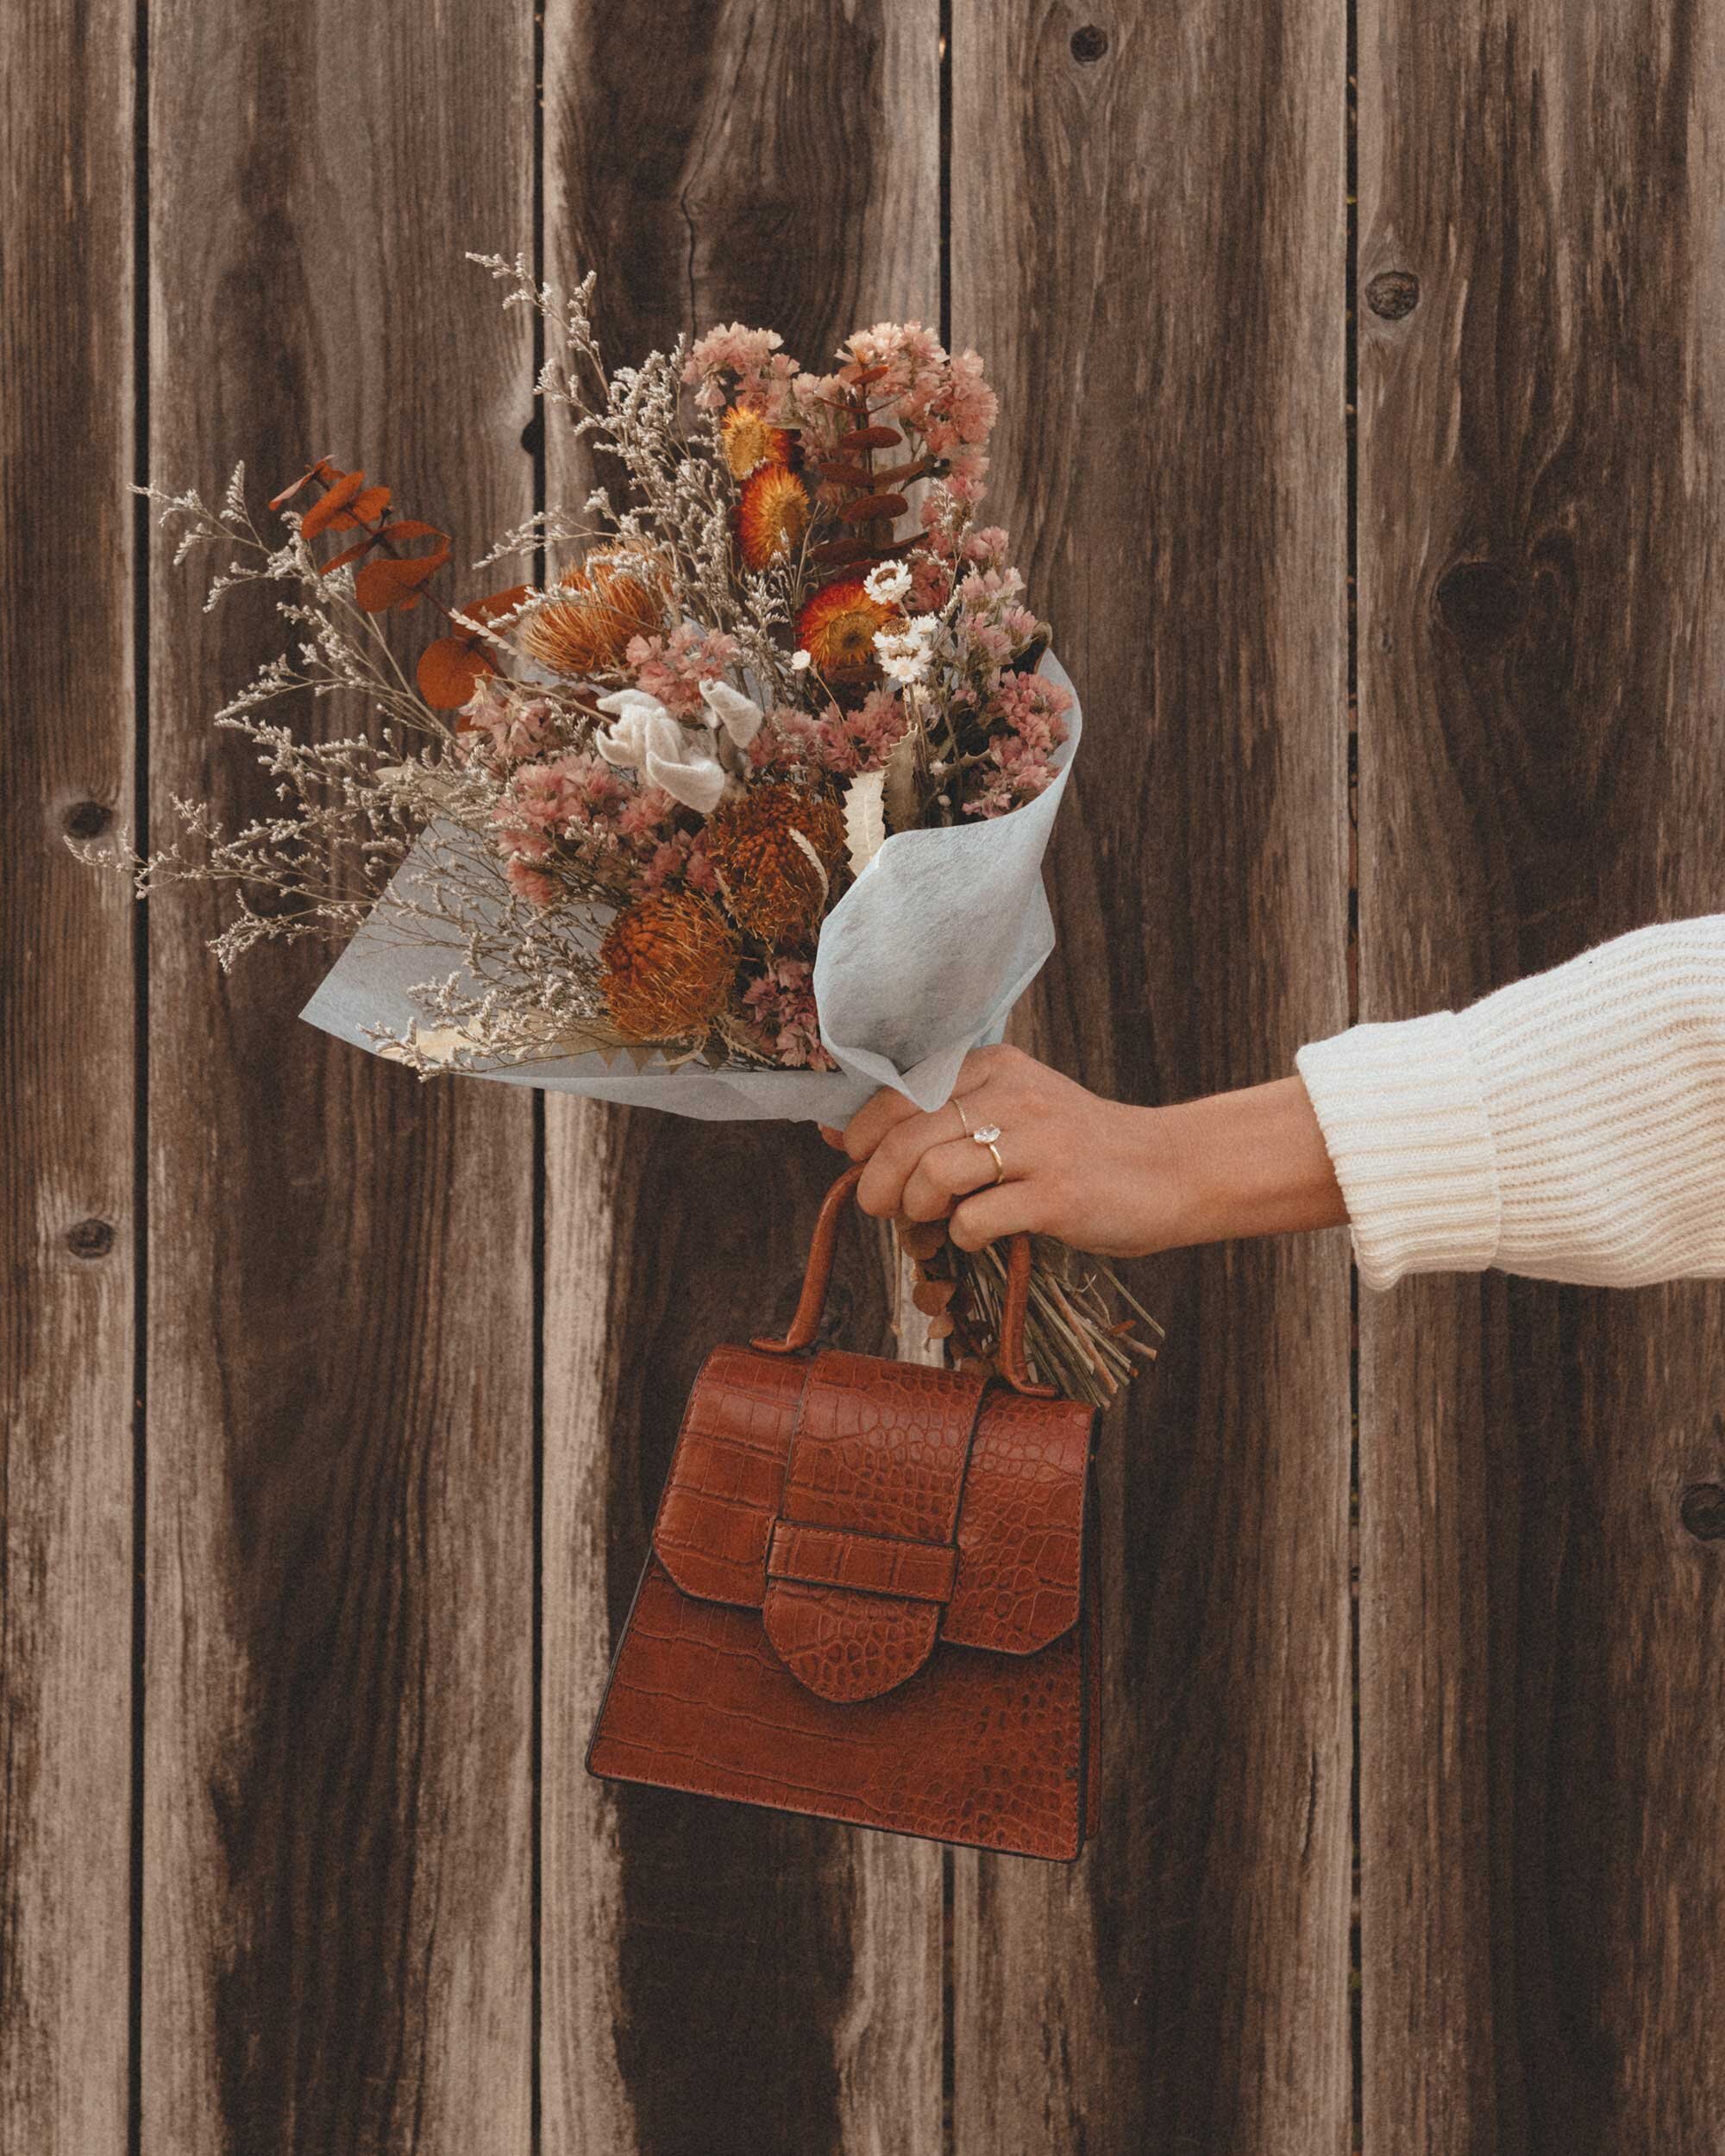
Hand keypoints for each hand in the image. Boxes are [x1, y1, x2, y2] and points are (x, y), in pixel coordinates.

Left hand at [822, 1042, 1347, 1258]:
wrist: (1169, 1171)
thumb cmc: (1078, 1149)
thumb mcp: (1014, 1110)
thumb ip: (939, 1117)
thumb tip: (844, 1137)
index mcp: (995, 1067)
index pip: (898, 1092)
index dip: (862, 1135)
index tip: (859, 1162)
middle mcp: (1013, 1095)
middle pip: (906, 1136)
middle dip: (876, 1182)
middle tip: (881, 1208)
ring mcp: (1038, 1144)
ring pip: (933, 1174)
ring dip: (914, 1209)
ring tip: (928, 1222)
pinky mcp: (1057, 1195)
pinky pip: (976, 1219)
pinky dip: (961, 1236)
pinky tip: (978, 1235)